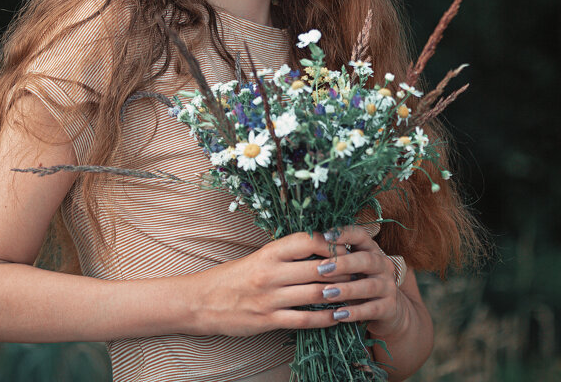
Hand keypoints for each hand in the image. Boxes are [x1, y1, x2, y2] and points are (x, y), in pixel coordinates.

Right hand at [189, 229, 357, 335]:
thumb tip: (321, 246)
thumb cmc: (233, 277)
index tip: (346, 245)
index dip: (331, 242)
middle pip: (318, 268)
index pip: (307, 240)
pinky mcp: (268, 320)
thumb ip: (286, 254)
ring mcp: (270, 298)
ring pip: (316, 293)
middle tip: (360, 270)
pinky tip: (339, 316)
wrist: (201, 301)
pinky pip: (305, 319)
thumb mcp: (258, 257)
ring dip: (340, 293)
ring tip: (355, 292)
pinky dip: (326, 318)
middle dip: (344, 269)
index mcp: (269, 253)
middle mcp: (271, 273)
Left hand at [313, 224, 406, 337]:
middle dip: (343, 264)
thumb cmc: (359, 284)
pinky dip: (355, 312)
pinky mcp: (389, 308)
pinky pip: (372, 309)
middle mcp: (383, 265)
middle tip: (320, 269)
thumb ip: (336, 259)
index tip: (325, 235)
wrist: (388, 311)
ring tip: (326, 294)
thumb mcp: (351, 269)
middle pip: (366, 260)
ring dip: (346, 289)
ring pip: (369, 286)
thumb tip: (305, 247)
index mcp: (371, 250)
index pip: (361, 235)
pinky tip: (338, 315)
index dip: (344, 233)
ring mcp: (388, 287)